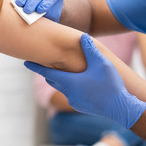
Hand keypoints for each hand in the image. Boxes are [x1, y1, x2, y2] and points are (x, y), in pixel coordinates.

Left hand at [25, 34, 145, 128]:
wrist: (120, 108)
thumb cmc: (110, 85)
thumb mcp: (102, 63)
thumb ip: (90, 50)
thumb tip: (82, 36)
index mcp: (70, 81)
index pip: (47, 72)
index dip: (35, 67)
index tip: (25, 62)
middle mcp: (69, 92)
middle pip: (53, 80)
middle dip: (48, 71)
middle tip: (43, 62)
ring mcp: (74, 101)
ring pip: (63, 88)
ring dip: (61, 79)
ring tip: (63, 71)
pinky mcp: (81, 106)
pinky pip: (72, 94)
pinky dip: (71, 87)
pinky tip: (80, 82)